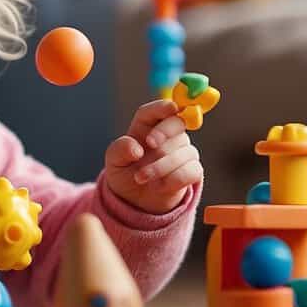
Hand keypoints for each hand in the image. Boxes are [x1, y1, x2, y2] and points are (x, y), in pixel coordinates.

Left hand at [103, 99, 202, 213]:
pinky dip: (173, 180)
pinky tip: (159, 186)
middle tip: (151, 143)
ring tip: (140, 178)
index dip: (164, 107)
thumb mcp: (114, 161)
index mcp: (147, 125)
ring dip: (160, 166)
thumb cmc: (125, 173)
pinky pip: (191, 170)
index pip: (157, 110)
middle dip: (165, 131)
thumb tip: (136, 148)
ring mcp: (183, 151)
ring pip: (183, 151)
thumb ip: (120, 150)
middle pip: (177, 122)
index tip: (170, 108)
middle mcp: (168, 134)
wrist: (134, 199)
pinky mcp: (192, 170)